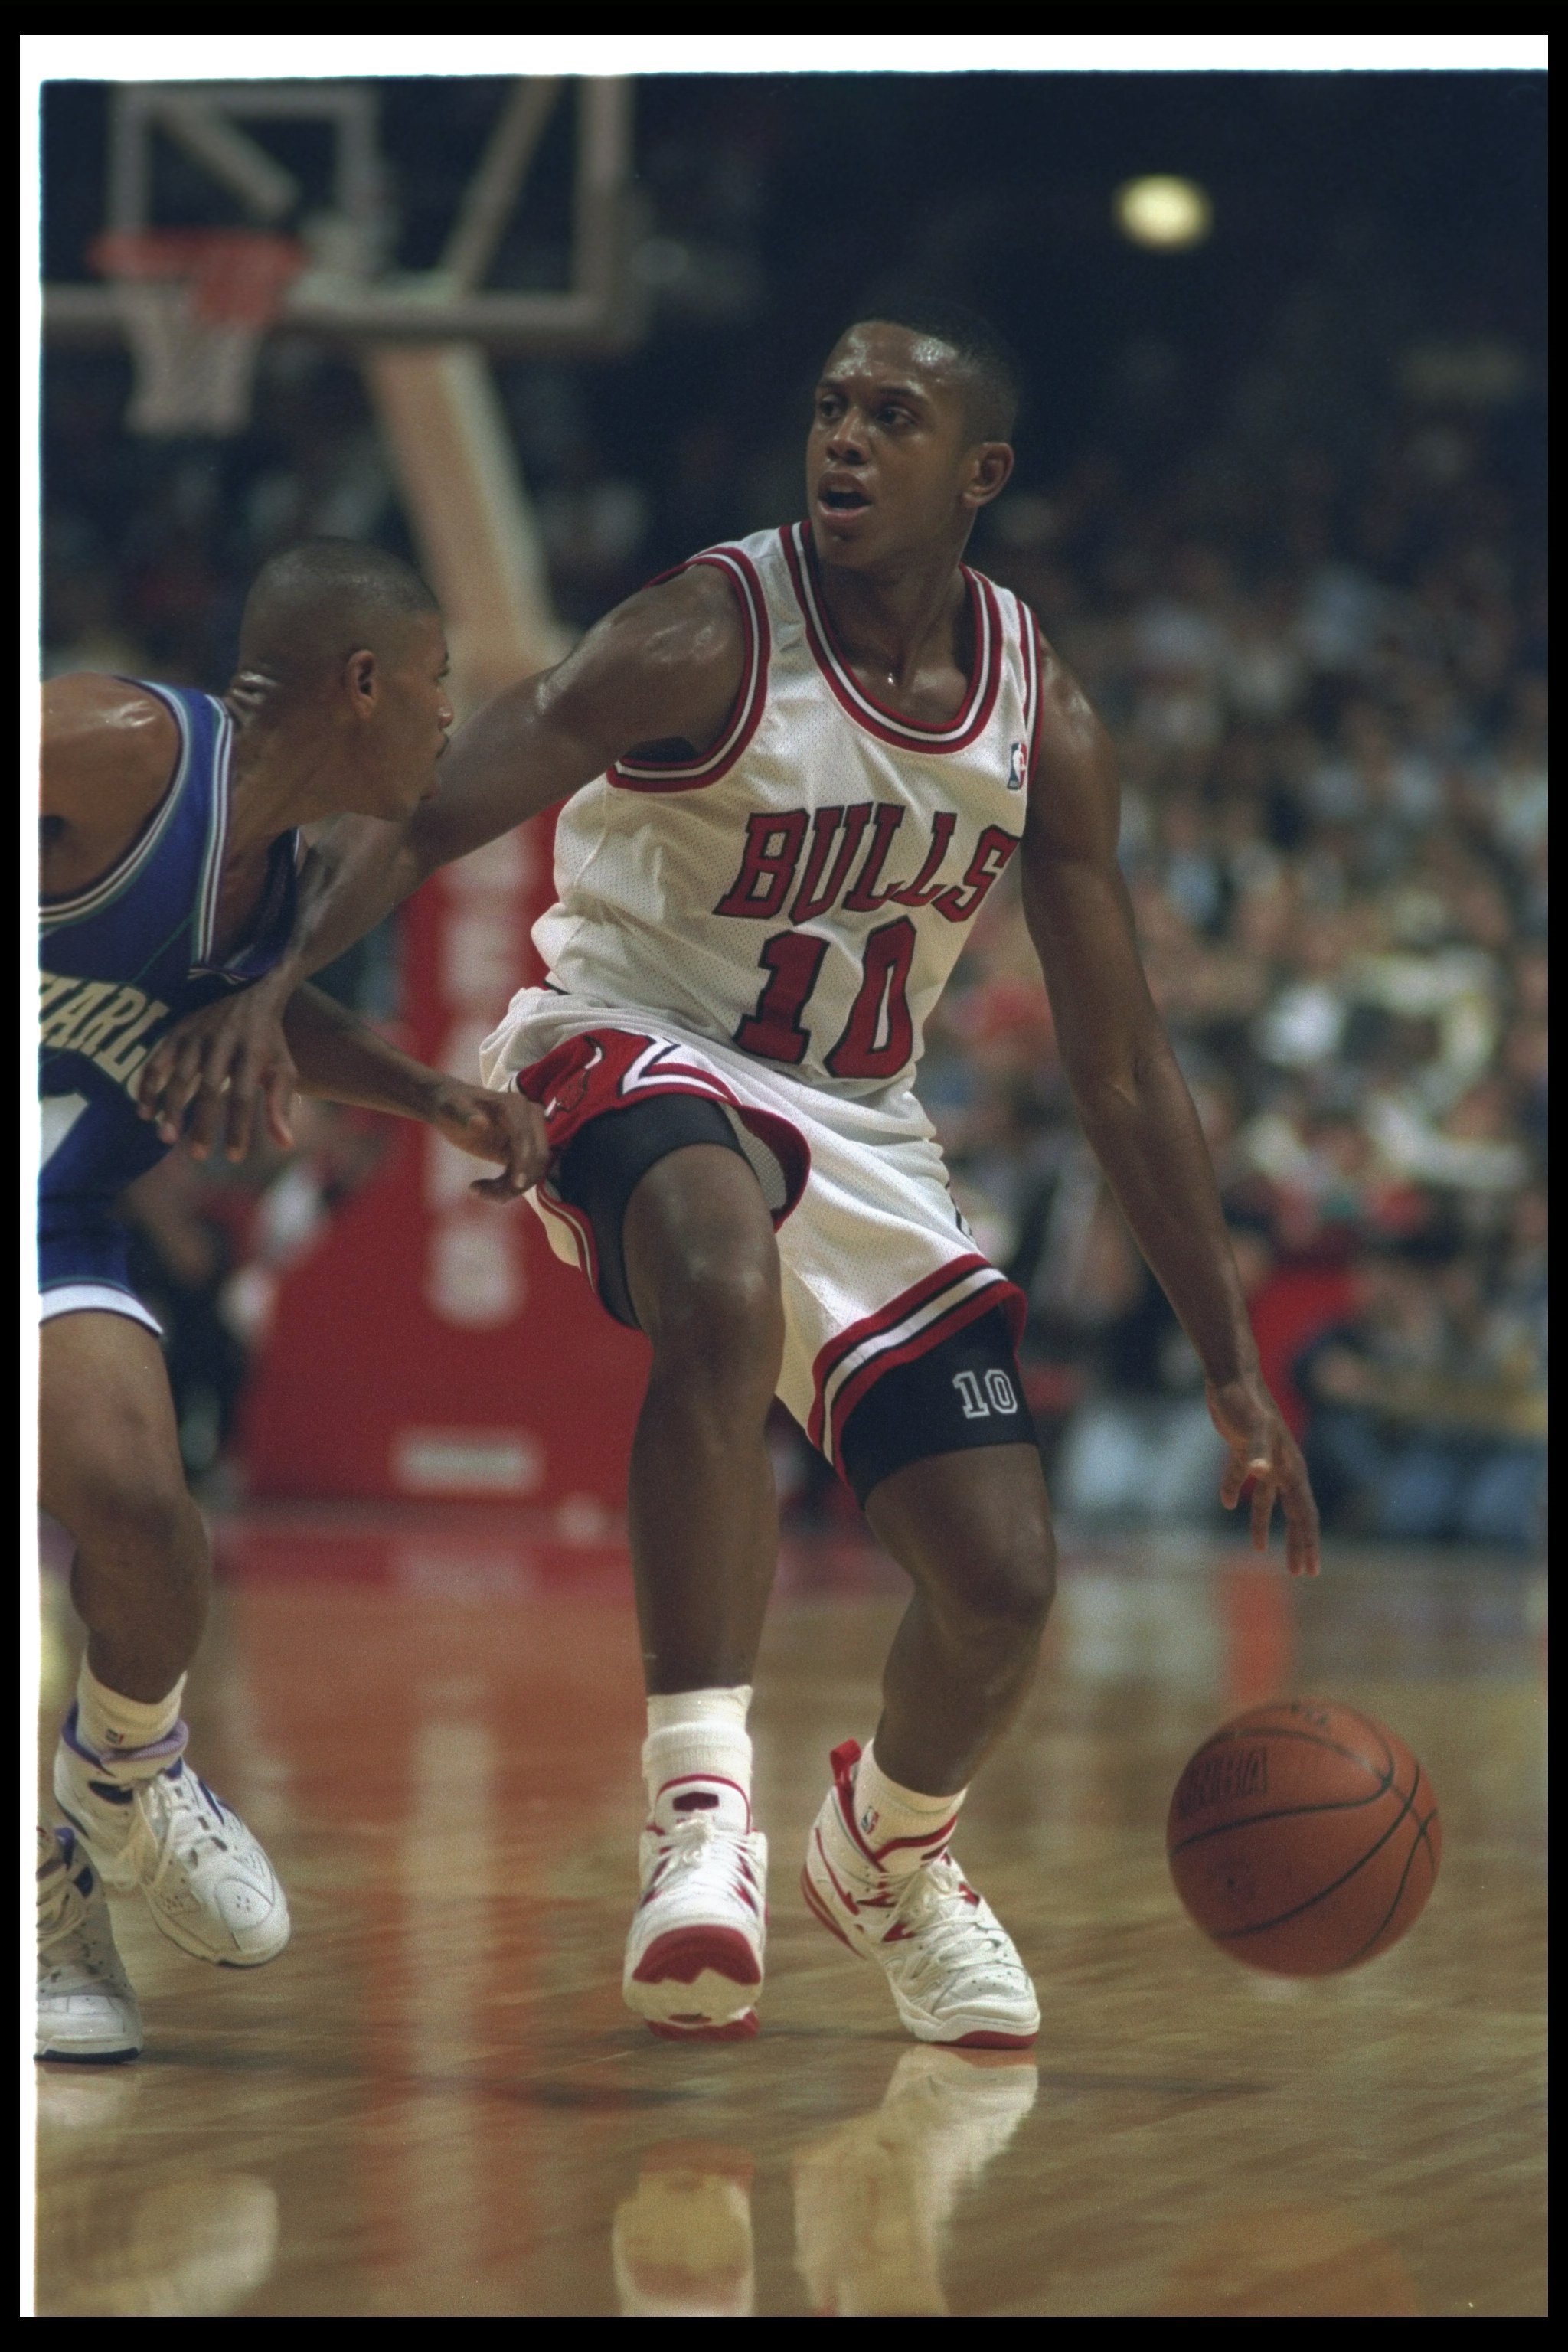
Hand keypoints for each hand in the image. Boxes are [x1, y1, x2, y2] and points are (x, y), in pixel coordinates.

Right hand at [136, 976, 297, 1162]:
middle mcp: (223, 1042)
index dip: (238, 1128)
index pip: (243, 1097)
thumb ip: (280, 1106)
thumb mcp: (283, 1069)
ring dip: (171, 1108)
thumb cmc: (270, 1042)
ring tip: (167, 1138)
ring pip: (179, 1075)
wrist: (255, 991)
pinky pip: (157, 1060)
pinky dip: (148, 1085)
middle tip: (198, 1155)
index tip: (235, 1157)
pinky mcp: (178, 1030)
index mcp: (252, 1052)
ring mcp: (198, 1034)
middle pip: (210, 1088)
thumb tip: (285, 1144)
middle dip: (203, 1123)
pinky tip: (144, 1111)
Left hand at [428, 1081, 550, 1199]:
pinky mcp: (523, 1150)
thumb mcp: (451, 1108)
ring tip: (477, 1190)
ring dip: (511, 1188)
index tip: (516, 1185)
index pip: (526, 1136)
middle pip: (538, 1156)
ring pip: (534, 1170)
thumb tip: (480, 1123)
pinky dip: (507, 1187)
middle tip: (483, 1193)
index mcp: (515, 1105)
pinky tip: (481, 1188)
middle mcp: (530, 1118)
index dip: (523, 1161)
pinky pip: (525, 1174)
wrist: (451, 1107)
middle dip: (517, 1181)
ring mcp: (529, 1135)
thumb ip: (464, 1114)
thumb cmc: (451, 1104)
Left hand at [1205, 1372, 1320, 1576]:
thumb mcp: (1251, 1427)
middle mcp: (1281, 1465)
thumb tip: (1258, 1472)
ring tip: (1258, 1550)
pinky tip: (1227, 1505)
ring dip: (1265, 1525)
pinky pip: (1240, 1478)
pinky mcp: (1241, 1448)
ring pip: (1267, 1499)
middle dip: (1297, 1544)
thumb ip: (1256, 1449)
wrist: (1231, 1377)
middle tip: (1300, 1573)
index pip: (1305, 1514)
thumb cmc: (1244, 1401)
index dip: (1308, 1543)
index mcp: (1290, 1467)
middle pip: (1294, 1512)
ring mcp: (1262, 1458)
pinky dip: (1234, 1492)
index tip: (1310, 1570)